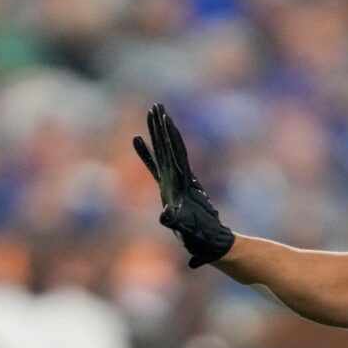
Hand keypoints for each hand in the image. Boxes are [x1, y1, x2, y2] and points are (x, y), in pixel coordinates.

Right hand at [133, 103, 235, 267]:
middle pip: (169, 146)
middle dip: (162, 126)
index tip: (164, 117)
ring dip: (156, 132)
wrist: (209, 242)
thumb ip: (177, 222)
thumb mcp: (187, 229)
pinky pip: (155, 164)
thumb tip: (166, 216)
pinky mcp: (169, 187)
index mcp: (182, 182)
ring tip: (150, 113)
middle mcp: (178, 177)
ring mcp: (174, 181)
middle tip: (156, 105)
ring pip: (163, 151)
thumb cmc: (199, 236)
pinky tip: (138, 140)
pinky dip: (146, 151)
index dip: (169, 136)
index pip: (175, 153)